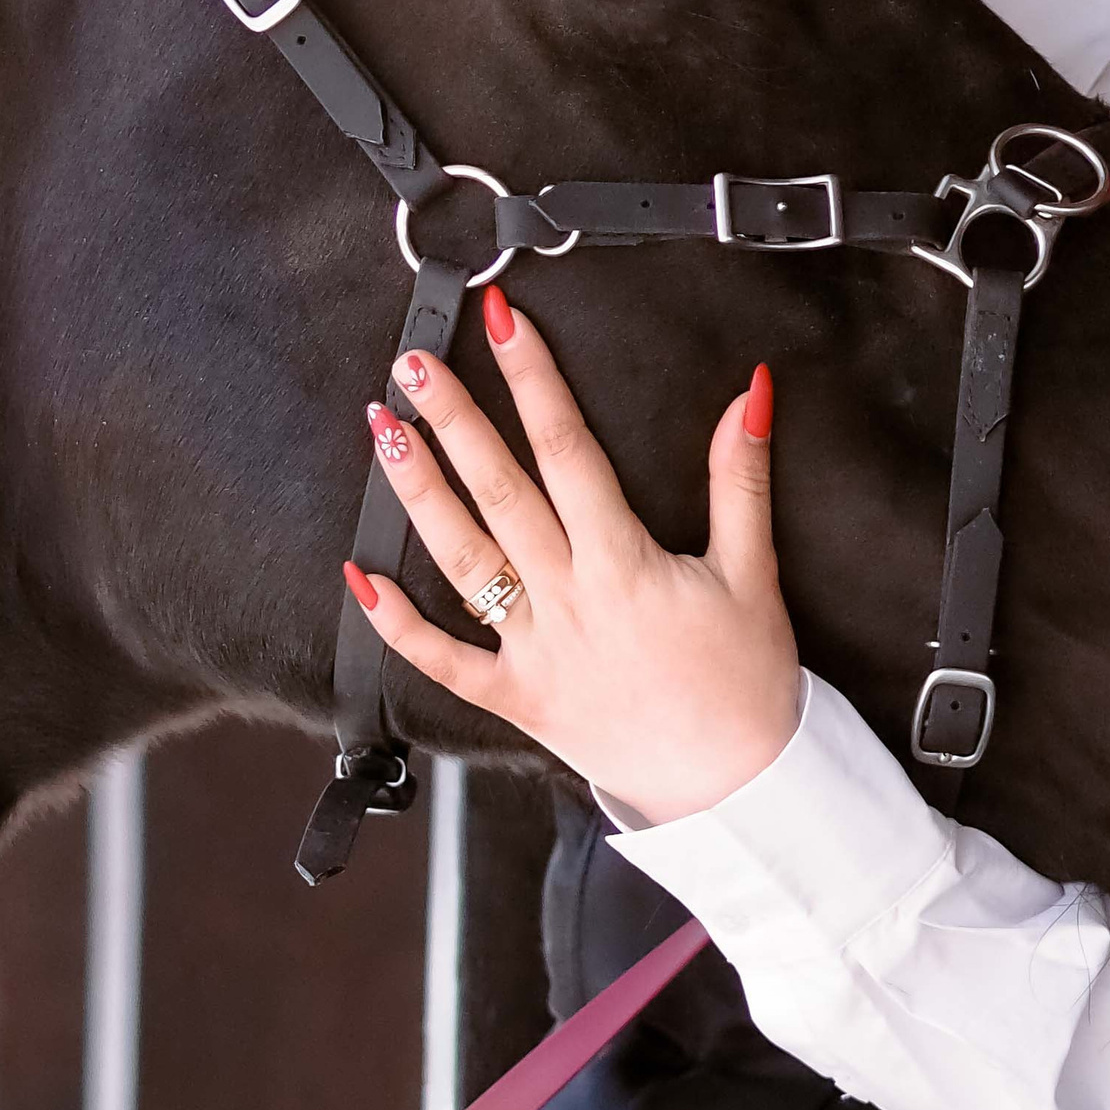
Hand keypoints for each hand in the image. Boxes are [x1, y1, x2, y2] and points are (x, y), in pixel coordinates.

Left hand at [345, 287, 800, 824]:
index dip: (535, 378)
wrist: (736, 789)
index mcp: (624, 562)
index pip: (568, 450)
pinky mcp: (515, 698)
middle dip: (454, 418)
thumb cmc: (747, 682)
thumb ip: (740, 479)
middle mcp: (569, 600)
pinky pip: (442, 660)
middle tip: (411, 360)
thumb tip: (748, 391)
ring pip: (460, 559)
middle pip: (499, 492)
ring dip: (417, 491)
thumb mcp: (754, 573)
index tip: (504, 320)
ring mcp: (534, 651)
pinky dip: (395, 622)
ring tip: (381, 428)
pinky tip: (356, 574)